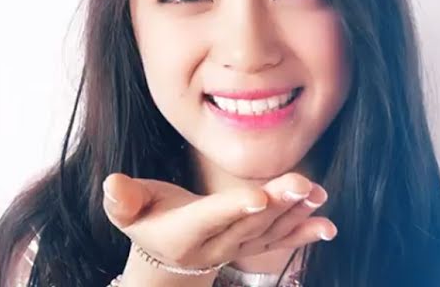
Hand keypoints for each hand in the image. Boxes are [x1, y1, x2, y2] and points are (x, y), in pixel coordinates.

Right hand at [102, 172, 335, 271]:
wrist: (166, 256)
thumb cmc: (146, 220)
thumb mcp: (127, 210)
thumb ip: (123, 199)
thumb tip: (113, 183)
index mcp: (184, 231)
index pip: (211, 217)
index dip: (234, 208)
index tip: (259, 197)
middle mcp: (215, 245)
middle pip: (249, 223)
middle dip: (277, 204)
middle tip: (302, 184)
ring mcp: (237, 249)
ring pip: (269, 232)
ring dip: (295, 214)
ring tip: (316, 195)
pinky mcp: (252, 248)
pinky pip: (279, 244)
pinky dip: (303, 234)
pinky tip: (326, 226)